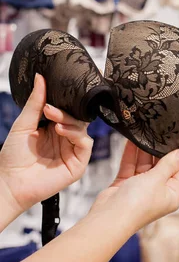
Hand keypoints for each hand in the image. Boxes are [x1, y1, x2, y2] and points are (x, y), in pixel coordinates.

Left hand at [0, 74, 92, 215]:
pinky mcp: (78, 164)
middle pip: (77, 118)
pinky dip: (76, 135)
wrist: (9, 183)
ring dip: (70, 122)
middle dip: (66, 112)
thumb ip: (35, 103)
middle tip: (50, 109)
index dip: (64, 103)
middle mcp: (65, 139)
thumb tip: (40, 78)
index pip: (67, 111)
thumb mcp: (23, 125)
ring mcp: (73, 151)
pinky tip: (61, 131)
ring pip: (83, 129)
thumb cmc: (13, 157)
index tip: (52, 96)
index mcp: (54, 129)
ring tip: (54, 121)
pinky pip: (86, 144)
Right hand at [90, 141, 178, 231]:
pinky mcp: (126, 185)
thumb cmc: (137, 204)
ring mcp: (142, 188)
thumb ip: (169, 164)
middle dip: (160, 150)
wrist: (109, 218)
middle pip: (163, 166)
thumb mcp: (158, 179)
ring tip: (147, 132)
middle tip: (161, 132)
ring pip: (145, 165)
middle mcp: (158, 191)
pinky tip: (132, 141)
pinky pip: (131, 166)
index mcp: (173, 194)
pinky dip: (131, 155)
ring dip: (144, 150)